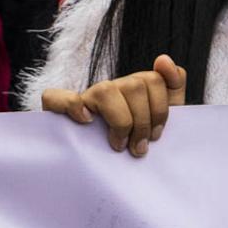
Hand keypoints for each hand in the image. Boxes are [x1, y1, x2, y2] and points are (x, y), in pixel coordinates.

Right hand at [41, 54, 186, 155]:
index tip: (156, 135)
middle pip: (134, 85)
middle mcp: (110, 88)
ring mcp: (85, 97)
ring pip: (106, 90)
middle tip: (139, 147)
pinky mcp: (57, 109)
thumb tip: (164, 59)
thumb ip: (172, 85)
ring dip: (119, 122)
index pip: (153, 80)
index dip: (160, 110)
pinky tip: (85, 120)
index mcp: (133, 88)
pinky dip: (72, 105)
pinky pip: (55, 97)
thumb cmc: (133, 141)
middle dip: (142, 121)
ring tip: (119, 145)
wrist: (106, 169)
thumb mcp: (159, 115)